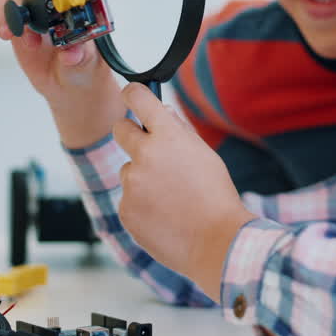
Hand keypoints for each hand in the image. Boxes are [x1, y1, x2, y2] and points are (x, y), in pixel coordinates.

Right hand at [0, 0, 123, 148]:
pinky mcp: (18, 19)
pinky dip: (0, 14)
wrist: (70, 90)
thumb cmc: (86, 71)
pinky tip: (5, 33)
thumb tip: (73, 51)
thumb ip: (81, 57)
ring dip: (20, 8)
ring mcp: (36, 6)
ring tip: (28, 38)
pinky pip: (2, 5)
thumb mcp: (88, 66)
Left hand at [113, 84, 255, 300]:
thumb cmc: (215, 196)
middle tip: (147, 149)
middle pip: (120, 128)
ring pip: (128, 170)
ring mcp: (131, 183)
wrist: (215, 241)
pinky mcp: (125, 209)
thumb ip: (178, 130)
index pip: (137, 97)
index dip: (132, 93)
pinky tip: (164, 216)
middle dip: (130, 134)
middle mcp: (144, 154)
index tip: (131, 96)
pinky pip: (129, 199)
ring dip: (141, 178)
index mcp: (168, 135)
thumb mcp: (203, 154)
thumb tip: (161, 110)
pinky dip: (142, 205)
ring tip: (170, 198)